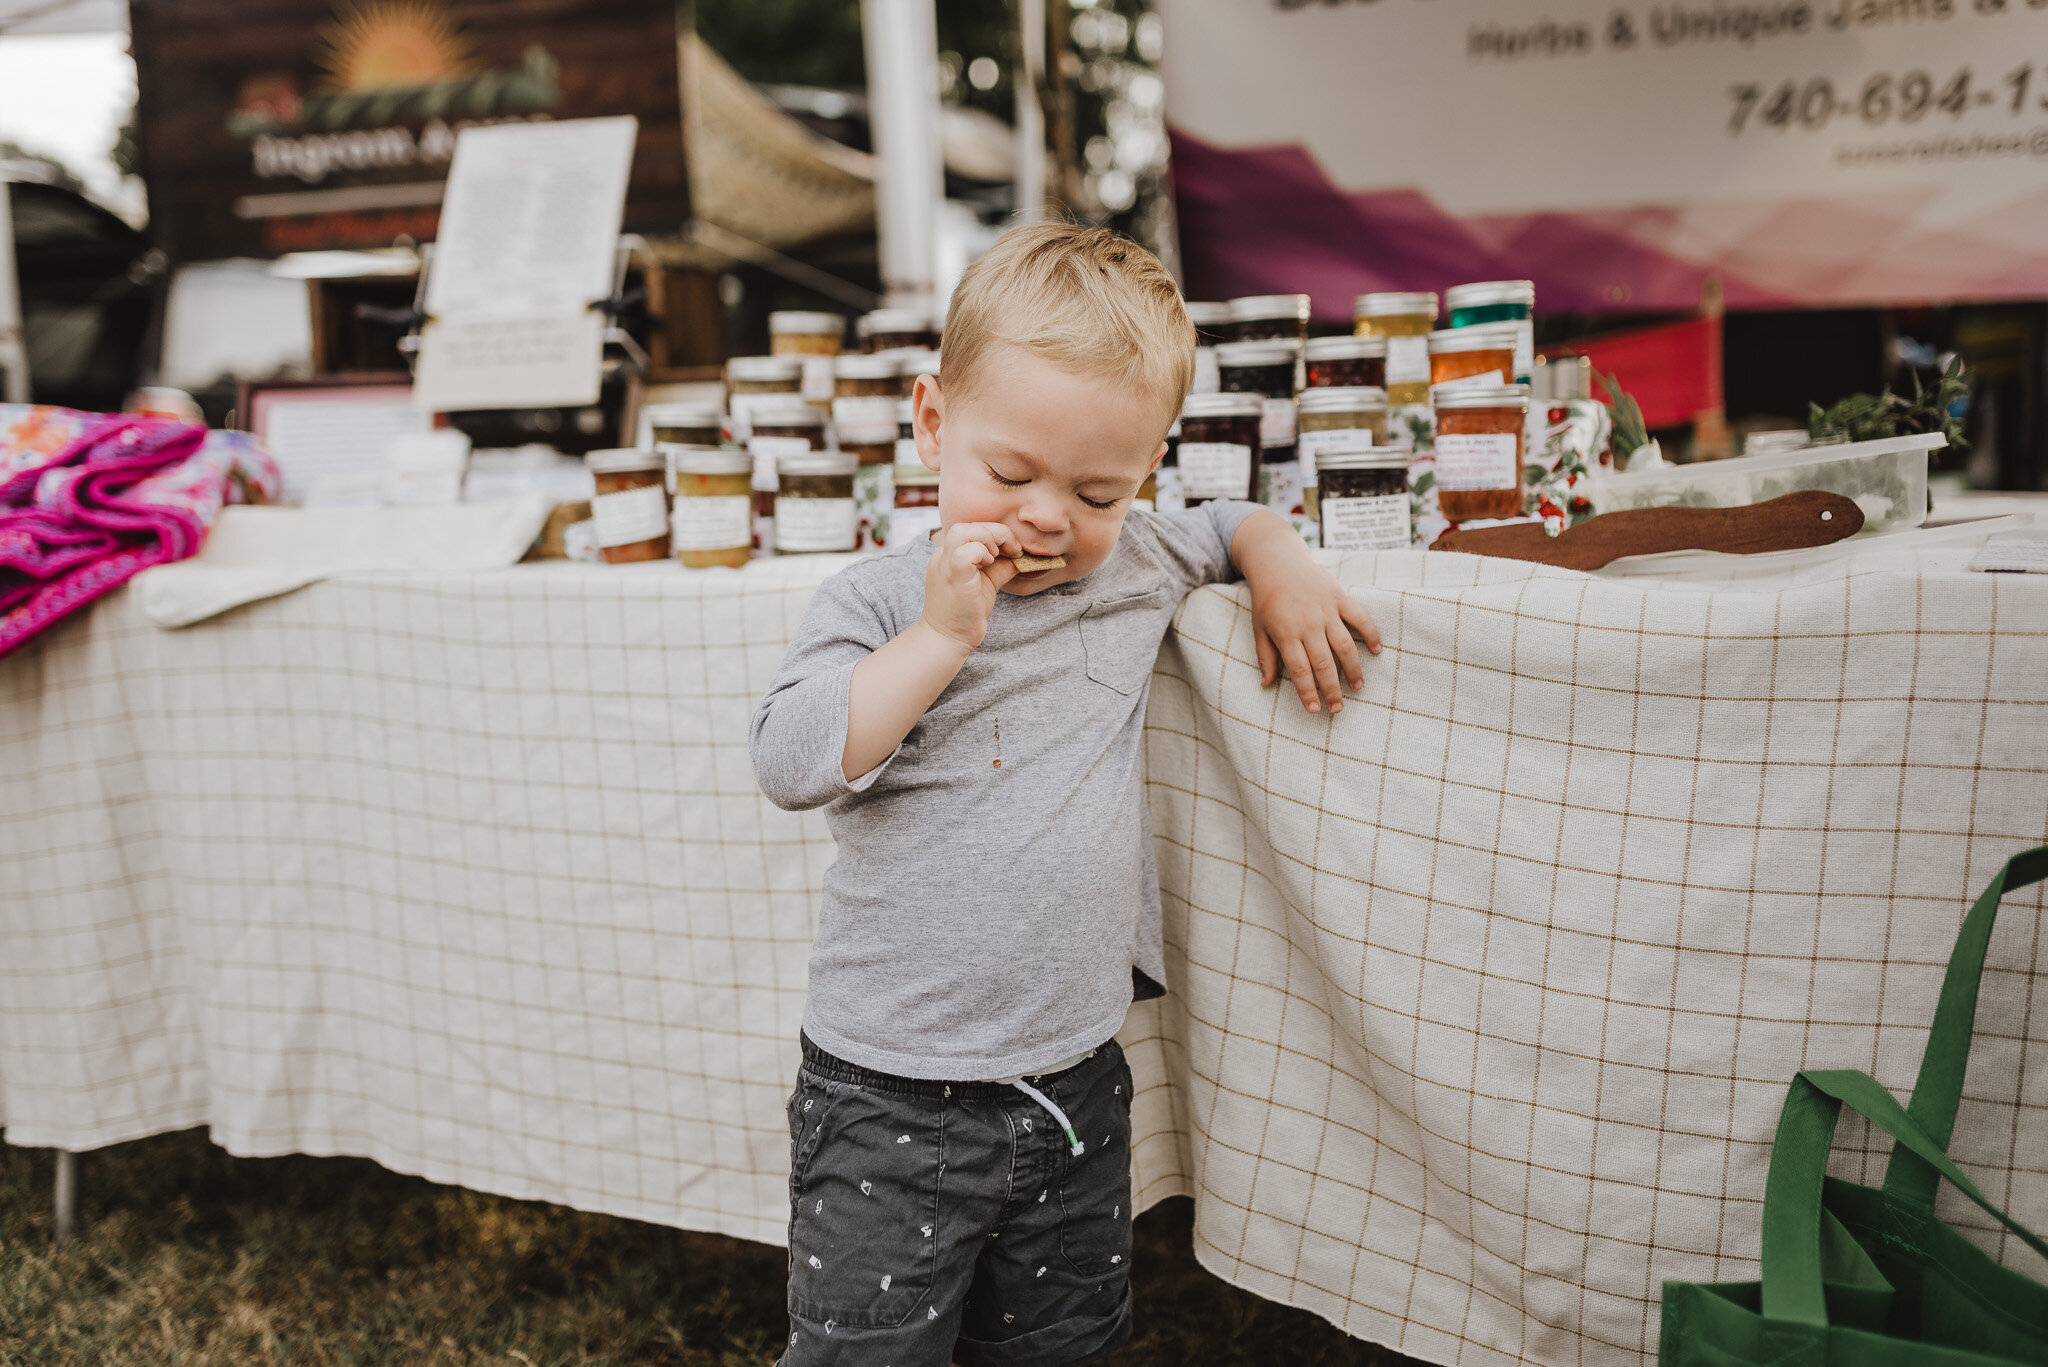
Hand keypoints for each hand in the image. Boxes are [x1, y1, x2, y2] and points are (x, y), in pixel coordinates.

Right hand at [920, 521, 1021, 651]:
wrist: (947, 640)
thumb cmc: (965, 615)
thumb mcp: (986, 584)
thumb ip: (999, 568)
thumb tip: (1019, 556)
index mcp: (948, 557)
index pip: (970, 530)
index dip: (994, 534)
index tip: (1013, 549)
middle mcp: (942, 557)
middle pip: (966, 525)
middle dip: (995, 532)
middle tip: (1013, 550)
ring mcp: (944, 564)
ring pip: (963, 531)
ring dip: (988, 538)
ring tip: (998, 556)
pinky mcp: (953, 574)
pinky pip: (966, 550)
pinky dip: (982, 552)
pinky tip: (989, 565)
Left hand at [1232, 511, 1380, 713]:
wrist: (1277, 561)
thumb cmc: (1266, 599)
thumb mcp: (1259, 628)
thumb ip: (1265, 657)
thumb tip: (1266, 685)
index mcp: (1286, 633)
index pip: (1300, 670)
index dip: (1308, 692)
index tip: (1314, 710)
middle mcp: (1308, 624)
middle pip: (1324, 663)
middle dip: (1332, 689)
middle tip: (1338, 708)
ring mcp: (1326, 610)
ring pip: (1344, 645)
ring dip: (1353, 669)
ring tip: (1357, 686)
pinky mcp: (1339, 596)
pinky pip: (1359, 618)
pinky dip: (1370, 634)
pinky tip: (1376, 651)